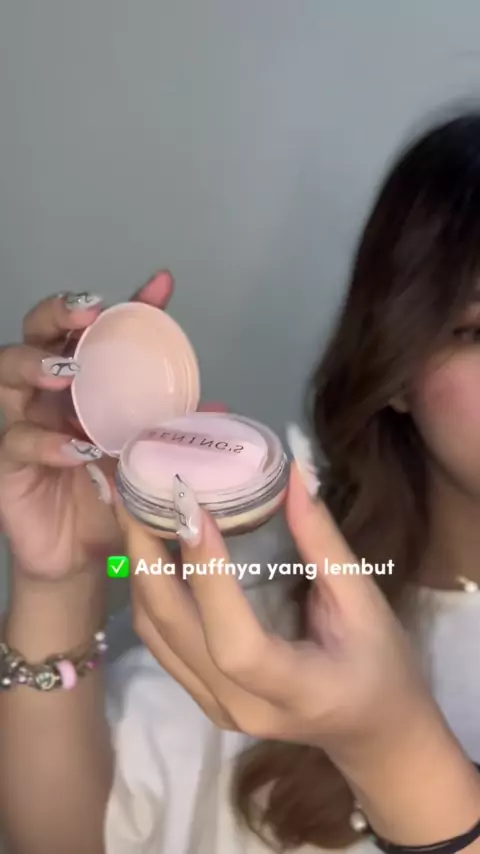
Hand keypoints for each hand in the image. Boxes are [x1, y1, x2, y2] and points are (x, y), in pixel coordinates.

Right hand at [0, 272, 224, 579]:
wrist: (84, 554)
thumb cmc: (112, 497)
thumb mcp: (146, 456)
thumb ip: (170, 428)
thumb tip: (220, 409)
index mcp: (84, 384)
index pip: (97, 332)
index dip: (128, 303)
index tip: (161, 287)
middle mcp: (48, 394)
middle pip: (37, 334)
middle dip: (58, 315)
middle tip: (87, 314)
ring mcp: (23, 424)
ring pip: (8, 374)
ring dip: (36, 365)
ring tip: (65, 372)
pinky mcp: (8, 464)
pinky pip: (17, 442)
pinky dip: (46, 443)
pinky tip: (74, 450)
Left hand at [116, 459, 433, 768]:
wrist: (370, 730)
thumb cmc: (380, 664)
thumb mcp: (364, 603)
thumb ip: (324, 543)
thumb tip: (295, 473)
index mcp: (295, 690)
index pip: (236, 642)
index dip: (209, 577)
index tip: (192, 511)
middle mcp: (241, 707)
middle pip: (174, 631)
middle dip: (147, 557)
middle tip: (137, 493)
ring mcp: (214, 707)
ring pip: (155, 633)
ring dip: (139, 569)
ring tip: (135, 510)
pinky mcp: (201, 697)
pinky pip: (159, 640)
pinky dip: (148, 590)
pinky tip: (151, 549)